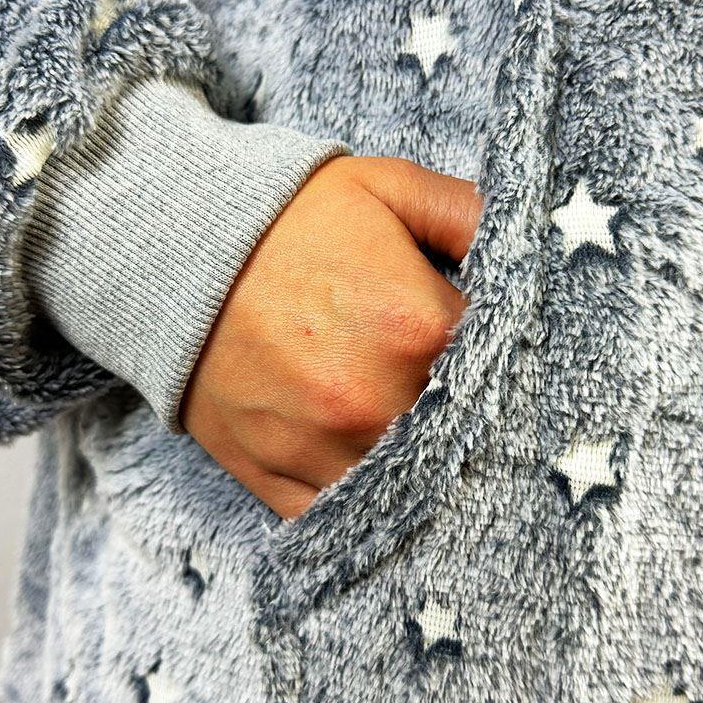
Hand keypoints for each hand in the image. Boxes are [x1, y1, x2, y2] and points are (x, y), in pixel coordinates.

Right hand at [179, 155, 482, 518]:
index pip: (504, 363)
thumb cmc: (286, 220)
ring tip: (409, 428)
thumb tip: (528, 245)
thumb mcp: (385, 187)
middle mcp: (377, 402)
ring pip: (410, 483)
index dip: (505, 359)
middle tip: (454, 392)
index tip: (494, 354)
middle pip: (462, 432)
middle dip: (466, 414)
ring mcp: (325, 451)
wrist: (175, 253)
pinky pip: (345, 515)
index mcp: (418, 328)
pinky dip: (363, 499)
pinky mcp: (279, 480)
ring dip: (420, 463)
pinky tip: (369, 468)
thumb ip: (467, 212)